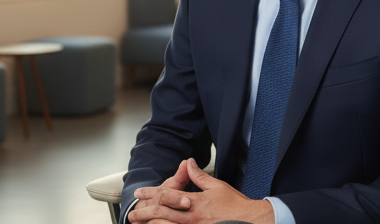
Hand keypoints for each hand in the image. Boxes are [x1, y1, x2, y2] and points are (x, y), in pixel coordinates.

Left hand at [128, 158, 274, 223]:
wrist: (248, 221)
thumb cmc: (234, 204)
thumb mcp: (216, 186)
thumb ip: (199, 176)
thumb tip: (189, 163)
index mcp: (194, 202)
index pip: (168, 195)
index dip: (152, 192)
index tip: (140, 192)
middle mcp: (190, 217)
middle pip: (161, 214)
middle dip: (144, 213)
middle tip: (131, 214)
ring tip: (139, 223)